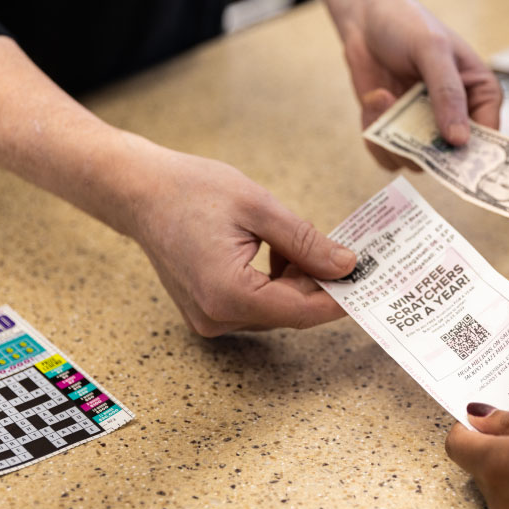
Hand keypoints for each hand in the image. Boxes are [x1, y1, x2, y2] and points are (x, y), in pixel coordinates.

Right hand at [130, 147, 355, 336]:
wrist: (139, 190)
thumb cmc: (191, 190)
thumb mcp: (258, 208)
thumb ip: (305, 242)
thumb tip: (346, 266)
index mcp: (228, 293)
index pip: (300, 310)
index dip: (339, 299)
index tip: (369, 285)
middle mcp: (216, 316)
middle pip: (289, 310)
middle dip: (320, 284)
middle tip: (346, 253)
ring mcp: (209, 318)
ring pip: (275, 308)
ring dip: (296, 280)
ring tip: (302, 243)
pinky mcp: (207, 310)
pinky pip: (256, 304)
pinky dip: (275, 282)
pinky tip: (276, 251)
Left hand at [345, 0, 501, 169]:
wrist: (367, 18)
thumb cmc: (408, 25)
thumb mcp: (433, 50)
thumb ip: (448, 94)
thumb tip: (459, 140)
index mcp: (479, 95)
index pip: (489, 137)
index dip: (475, 153)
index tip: (454, 155)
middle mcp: (455, 117)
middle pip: (449, 159)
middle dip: (423, 149)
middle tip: (404, 130)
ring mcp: (423, 127)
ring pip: (413, 161)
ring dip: (392, 138)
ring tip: (382, 97)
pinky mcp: (394, 132)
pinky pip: (386, 155)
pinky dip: (374, 135)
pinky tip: (373, 99)